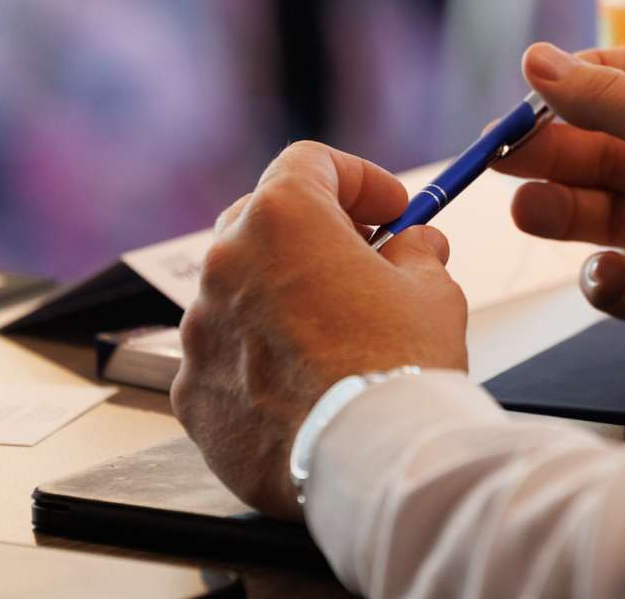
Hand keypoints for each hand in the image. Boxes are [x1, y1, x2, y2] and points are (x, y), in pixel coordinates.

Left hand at [172, 142, 468, 518]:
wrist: (368, 462)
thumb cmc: (400, 369)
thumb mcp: (432, 290)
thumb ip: (416, 253)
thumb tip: (413, 245)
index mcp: (282, 220)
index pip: (310, 162)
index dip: (358, 178)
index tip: (390, 209)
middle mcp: (226, 264)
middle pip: (264, 219)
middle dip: (315, 232)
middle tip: (365, 259)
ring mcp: (199, 329)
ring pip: (240, 291)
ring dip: (283, 297)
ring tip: (337, 334)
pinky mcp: (191, 390)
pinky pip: (224, 355)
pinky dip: (258, 358)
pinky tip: (303, 384)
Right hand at [494, 43, 624, 359]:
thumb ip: (608, 98)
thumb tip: (538, 60)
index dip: (574, 88)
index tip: (523, 99)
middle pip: (606, 153)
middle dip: (555, 156)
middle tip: (501, 161)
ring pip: (609, 218)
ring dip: (566, 214)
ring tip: (530, 212)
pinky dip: (609, 283)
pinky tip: (605, 275)